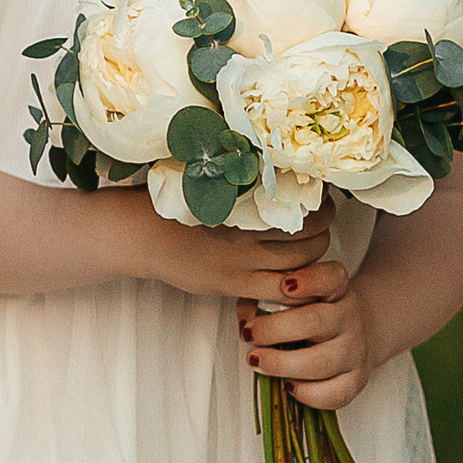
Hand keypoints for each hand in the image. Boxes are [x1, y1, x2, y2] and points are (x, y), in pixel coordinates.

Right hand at [135, 197, 335, 308]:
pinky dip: (298, 288)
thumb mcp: (210, 186)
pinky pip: (282, 293)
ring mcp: (242, 262)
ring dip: (316, 259)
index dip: (320, 202)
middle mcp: (248, 234)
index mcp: (245, 203)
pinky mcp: (233, 285)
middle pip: (311, 235)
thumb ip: (241, 186)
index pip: (302, 204)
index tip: (320, 196)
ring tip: (312, 251)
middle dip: (325, 229)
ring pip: (303, 263)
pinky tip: (298, 281)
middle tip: (323, 222)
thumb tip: (272, 169)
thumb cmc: (172, 203)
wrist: (137, 234)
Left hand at [240, 248, 378, 411]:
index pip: (331, 278)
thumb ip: (263, 298)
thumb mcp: (291, 294)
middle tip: (250, 335)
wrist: (359, 330)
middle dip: (276, 330)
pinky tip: (288, 385)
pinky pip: (335, 393)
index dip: (309, 280)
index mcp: (336, 290)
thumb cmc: (313, 311)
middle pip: (316, 322)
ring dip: (283, 364)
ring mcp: (356, 349)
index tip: (284, 285)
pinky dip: (308, 393)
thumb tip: (245, 322)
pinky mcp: (357, 379)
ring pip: (322, 362)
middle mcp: (350, 317)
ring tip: (257, 362)